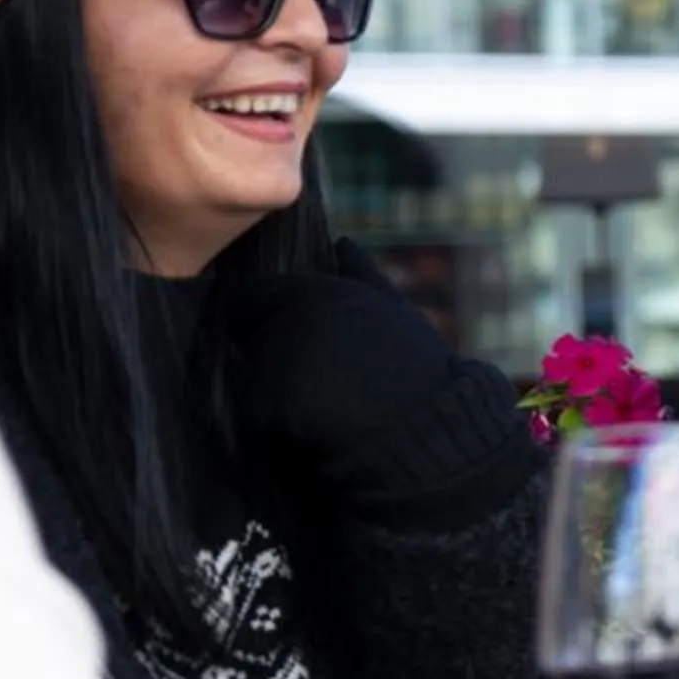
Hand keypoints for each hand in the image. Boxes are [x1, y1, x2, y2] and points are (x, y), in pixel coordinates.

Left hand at [221, 238, 528, 522]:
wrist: (428, 435)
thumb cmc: (419, 372)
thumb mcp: (397, 312)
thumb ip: (362, 276)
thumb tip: (343, 243)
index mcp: (316, 294)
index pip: (258, 296)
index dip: (272, 315)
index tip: (299, 340)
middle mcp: (289, 321)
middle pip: (251, 333)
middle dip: (272, 349)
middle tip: (315, 376)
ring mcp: (276, 364)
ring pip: (250, 371)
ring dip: (271, 384)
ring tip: (319, 402)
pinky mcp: (267, 407)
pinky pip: (254, 410)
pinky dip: (271, 419)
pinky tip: (309, 425)